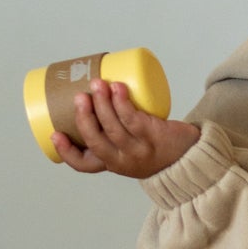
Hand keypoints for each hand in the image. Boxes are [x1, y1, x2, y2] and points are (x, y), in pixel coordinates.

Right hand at [52, 78, 203, 176]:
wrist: (192, 155)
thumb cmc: (155, 147)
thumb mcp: (130, 149)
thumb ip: (112, 133)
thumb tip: (93, 92)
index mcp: (112, 163)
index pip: (84, 165)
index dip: (66, 152)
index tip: (55, 134)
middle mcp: (123, 160)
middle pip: (95, 141)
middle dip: (84, 118)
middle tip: (79, 96)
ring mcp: (138, 149)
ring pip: (114, 128)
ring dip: (102, 104)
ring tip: (97, 83)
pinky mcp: (153, 135)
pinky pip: (134, 118)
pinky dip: (123, 102)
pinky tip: (118, 88)